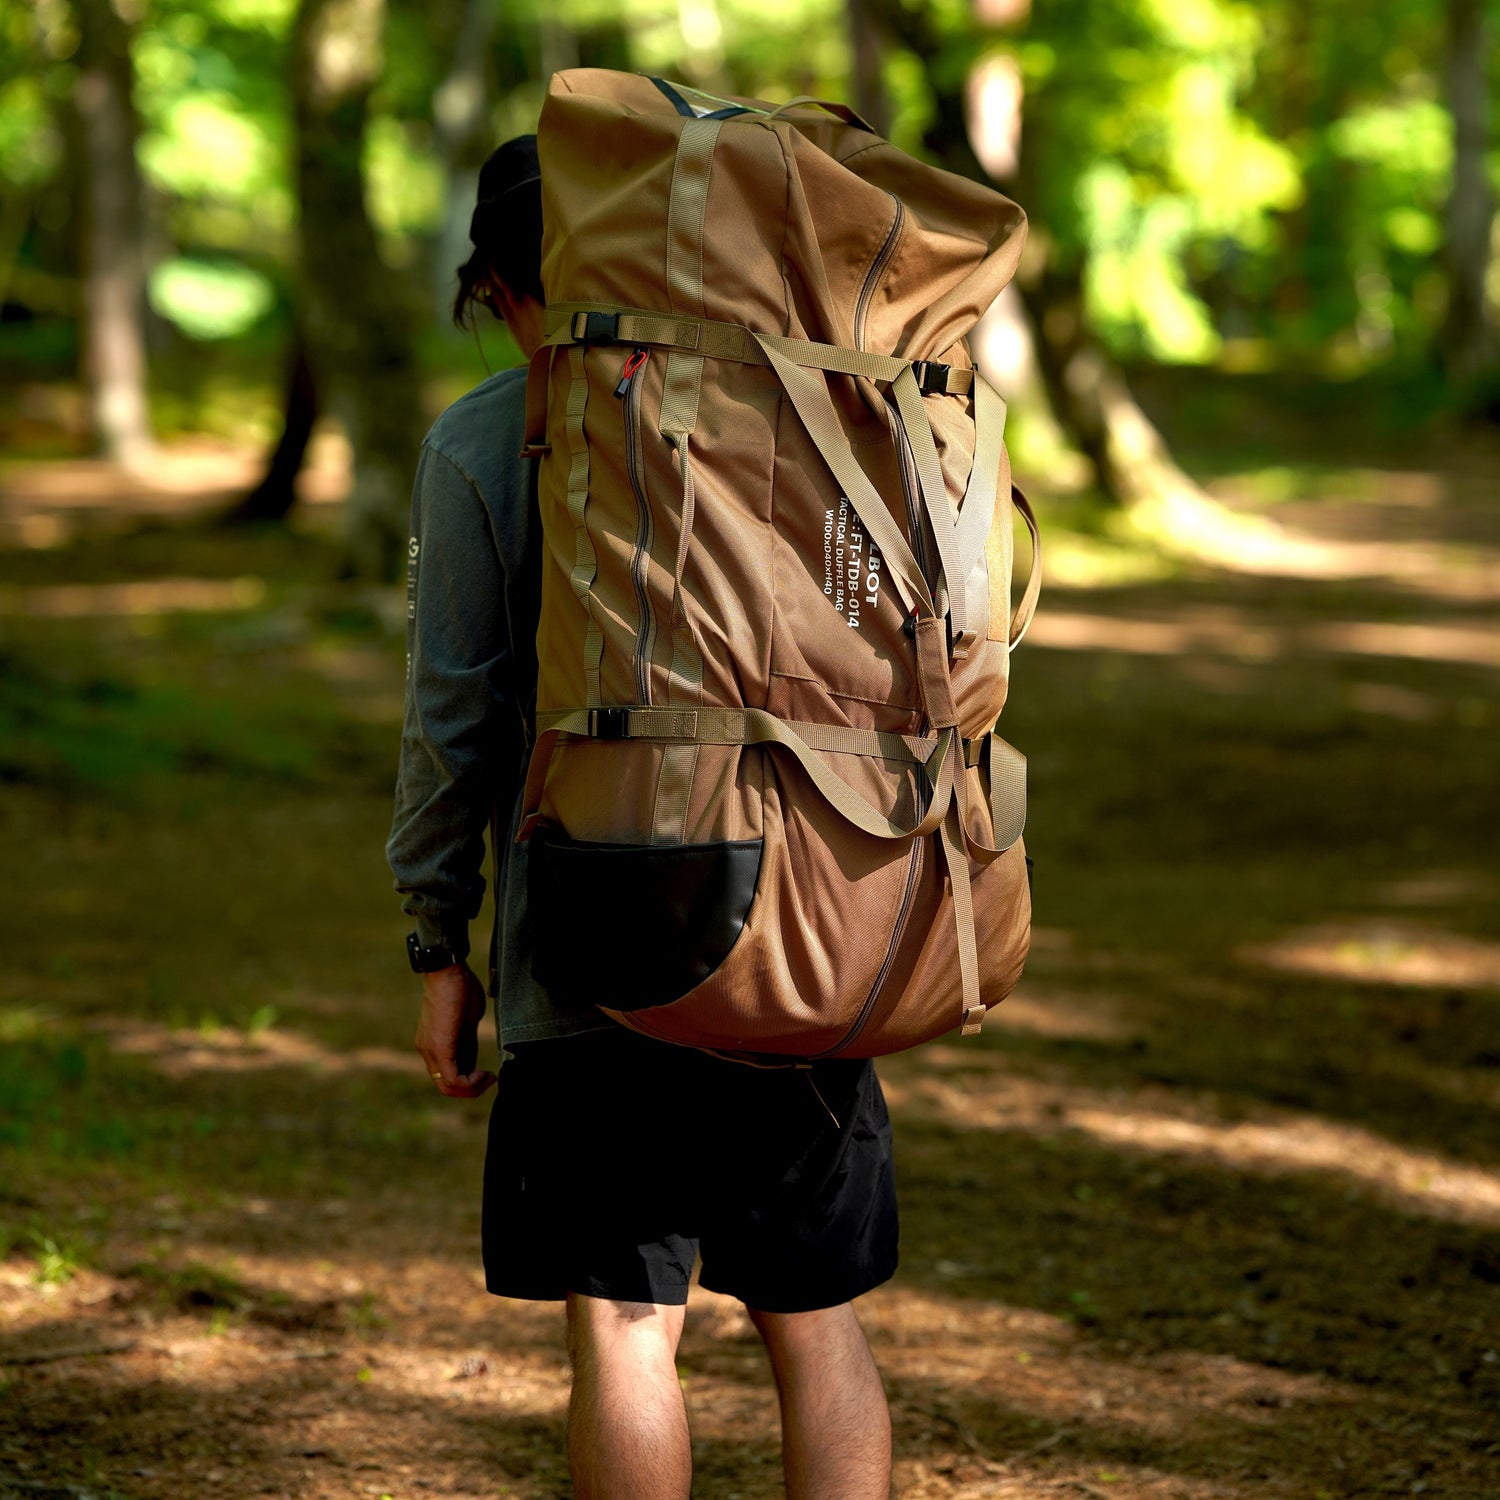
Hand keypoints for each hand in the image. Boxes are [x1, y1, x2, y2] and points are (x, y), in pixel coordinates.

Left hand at [414, 963, 496, 1097]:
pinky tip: (484, 1073)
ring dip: (472, 1088)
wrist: (447, 970)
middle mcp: (427, 1051)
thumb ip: (467, 1041)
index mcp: (434, 1044)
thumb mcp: (467, 1020)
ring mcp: (430, 1051)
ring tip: (489, 1078)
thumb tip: (474, 1058)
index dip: (469, 1082)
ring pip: (447, 1087)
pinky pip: (452, 1079)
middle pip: (446, 1087)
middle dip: (471, 1089)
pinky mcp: (439, 1048)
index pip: (448, 1075)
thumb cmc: (459, 987)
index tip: (488, 1073)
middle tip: (490, 1079)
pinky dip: (470, 1083)